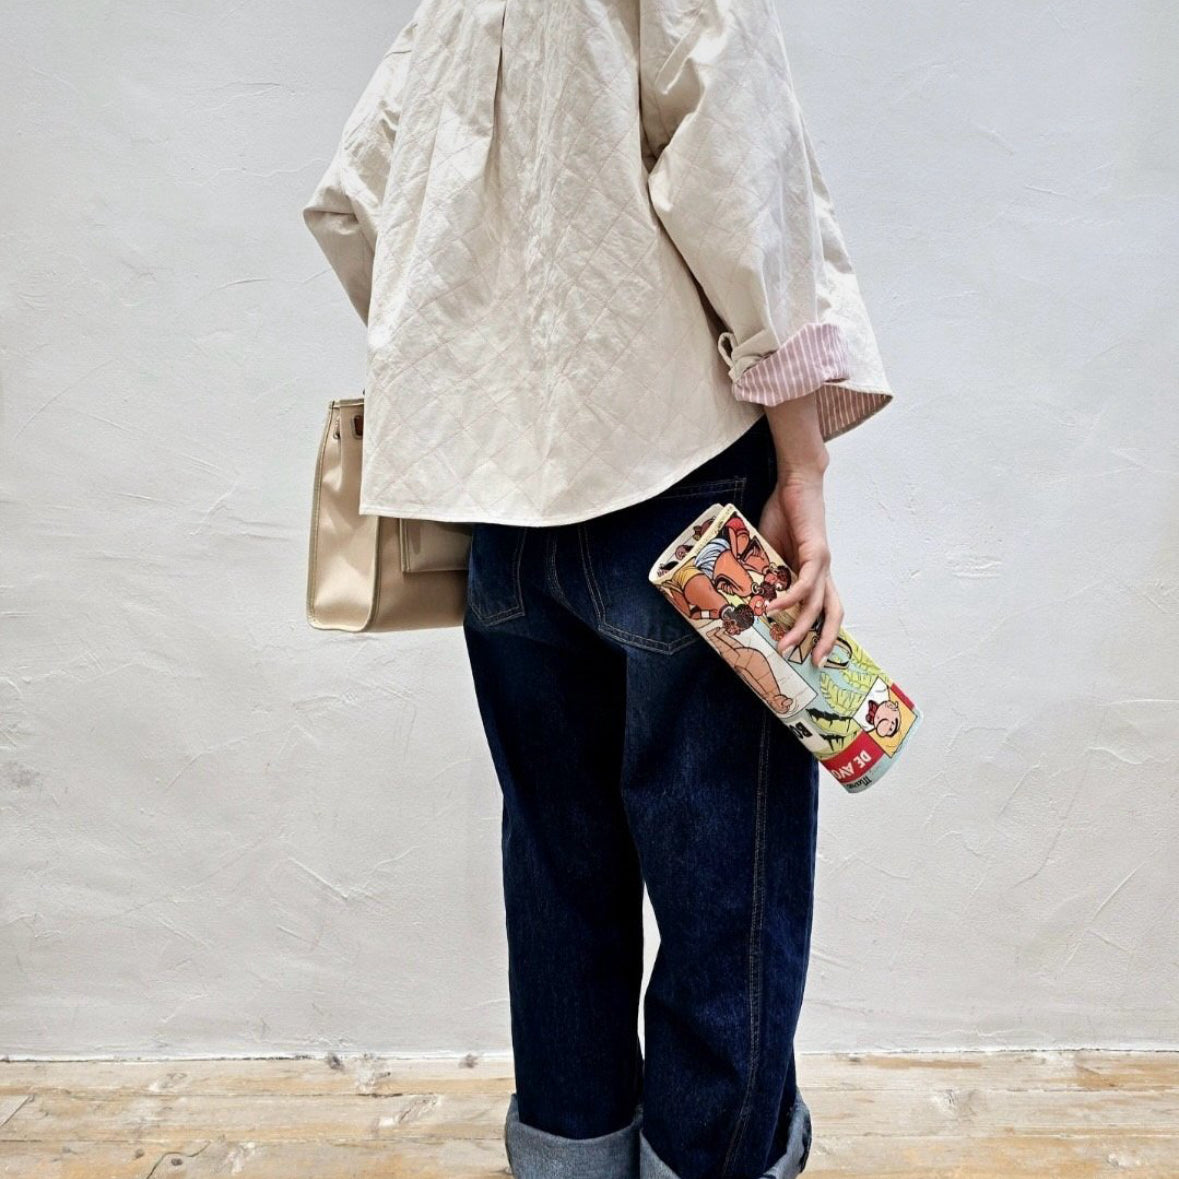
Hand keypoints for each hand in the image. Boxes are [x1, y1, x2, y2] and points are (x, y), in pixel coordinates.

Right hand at [755, 472, 843, 667]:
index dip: (821, 632)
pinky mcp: (816, 552)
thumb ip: (766, 572)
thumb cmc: (783, 514)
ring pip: (818, 604)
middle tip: (813, 663)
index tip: (811, 656)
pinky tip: (775, 607)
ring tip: (786, 644)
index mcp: (814, 574)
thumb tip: (750, 596)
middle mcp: (823, 573)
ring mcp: (822, 564)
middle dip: (825, 640)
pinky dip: (791, 597)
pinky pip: (805, 583)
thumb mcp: (770, 551)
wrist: (796, 484)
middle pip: (834, 613)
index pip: (823, 609)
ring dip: (802, 627)